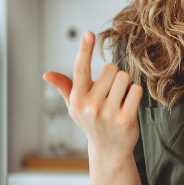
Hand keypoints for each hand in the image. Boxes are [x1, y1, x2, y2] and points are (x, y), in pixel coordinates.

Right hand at [43, 32, 142, 159]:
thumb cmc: (92, 122)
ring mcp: (108, 114)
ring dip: (125, 83)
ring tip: (120, 97)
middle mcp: (91, 106)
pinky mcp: (126, 120)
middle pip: (111, 68)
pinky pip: (136, 90)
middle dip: (114, 74)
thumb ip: (64, 86)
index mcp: (77, 99)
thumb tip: (47, 74)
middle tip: (111, 90)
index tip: (88, 34)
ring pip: (124, 77)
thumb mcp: (74, 105)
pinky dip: (135, 93)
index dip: (84, 49)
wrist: (109, 150)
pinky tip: (129, 104)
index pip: (80, 69)